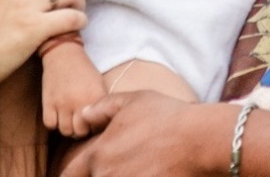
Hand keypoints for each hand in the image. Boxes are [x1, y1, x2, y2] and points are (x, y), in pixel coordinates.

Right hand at [42, 43, 106, 136]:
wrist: (63, 52)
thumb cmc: (83, 69)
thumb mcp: (99, 83)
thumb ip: (101, 103)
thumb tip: (101, 123)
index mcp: (95, 97)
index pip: (97, 126)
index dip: (94, 126)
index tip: (92, 121)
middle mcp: (79, 102)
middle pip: (80, 132)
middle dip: (80, 129)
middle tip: (79, 121)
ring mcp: (62, 103)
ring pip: (65, 131)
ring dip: (67, 127)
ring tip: (68, 118)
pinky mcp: (48, 102)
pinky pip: (50, 124)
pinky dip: (53, 122)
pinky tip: (57, 114)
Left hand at [60, 91, 218, 176]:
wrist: (199, 140)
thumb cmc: (166, 116)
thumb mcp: (131, 100)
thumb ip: (100, 108)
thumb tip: (81, 117)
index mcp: (98, 155)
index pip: (69, 175)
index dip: (73, 173)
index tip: (80, 170)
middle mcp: (107, 176)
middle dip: (100, 173)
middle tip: (125, 159)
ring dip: (120, 175)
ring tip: (138, 165)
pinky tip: (150, 170)